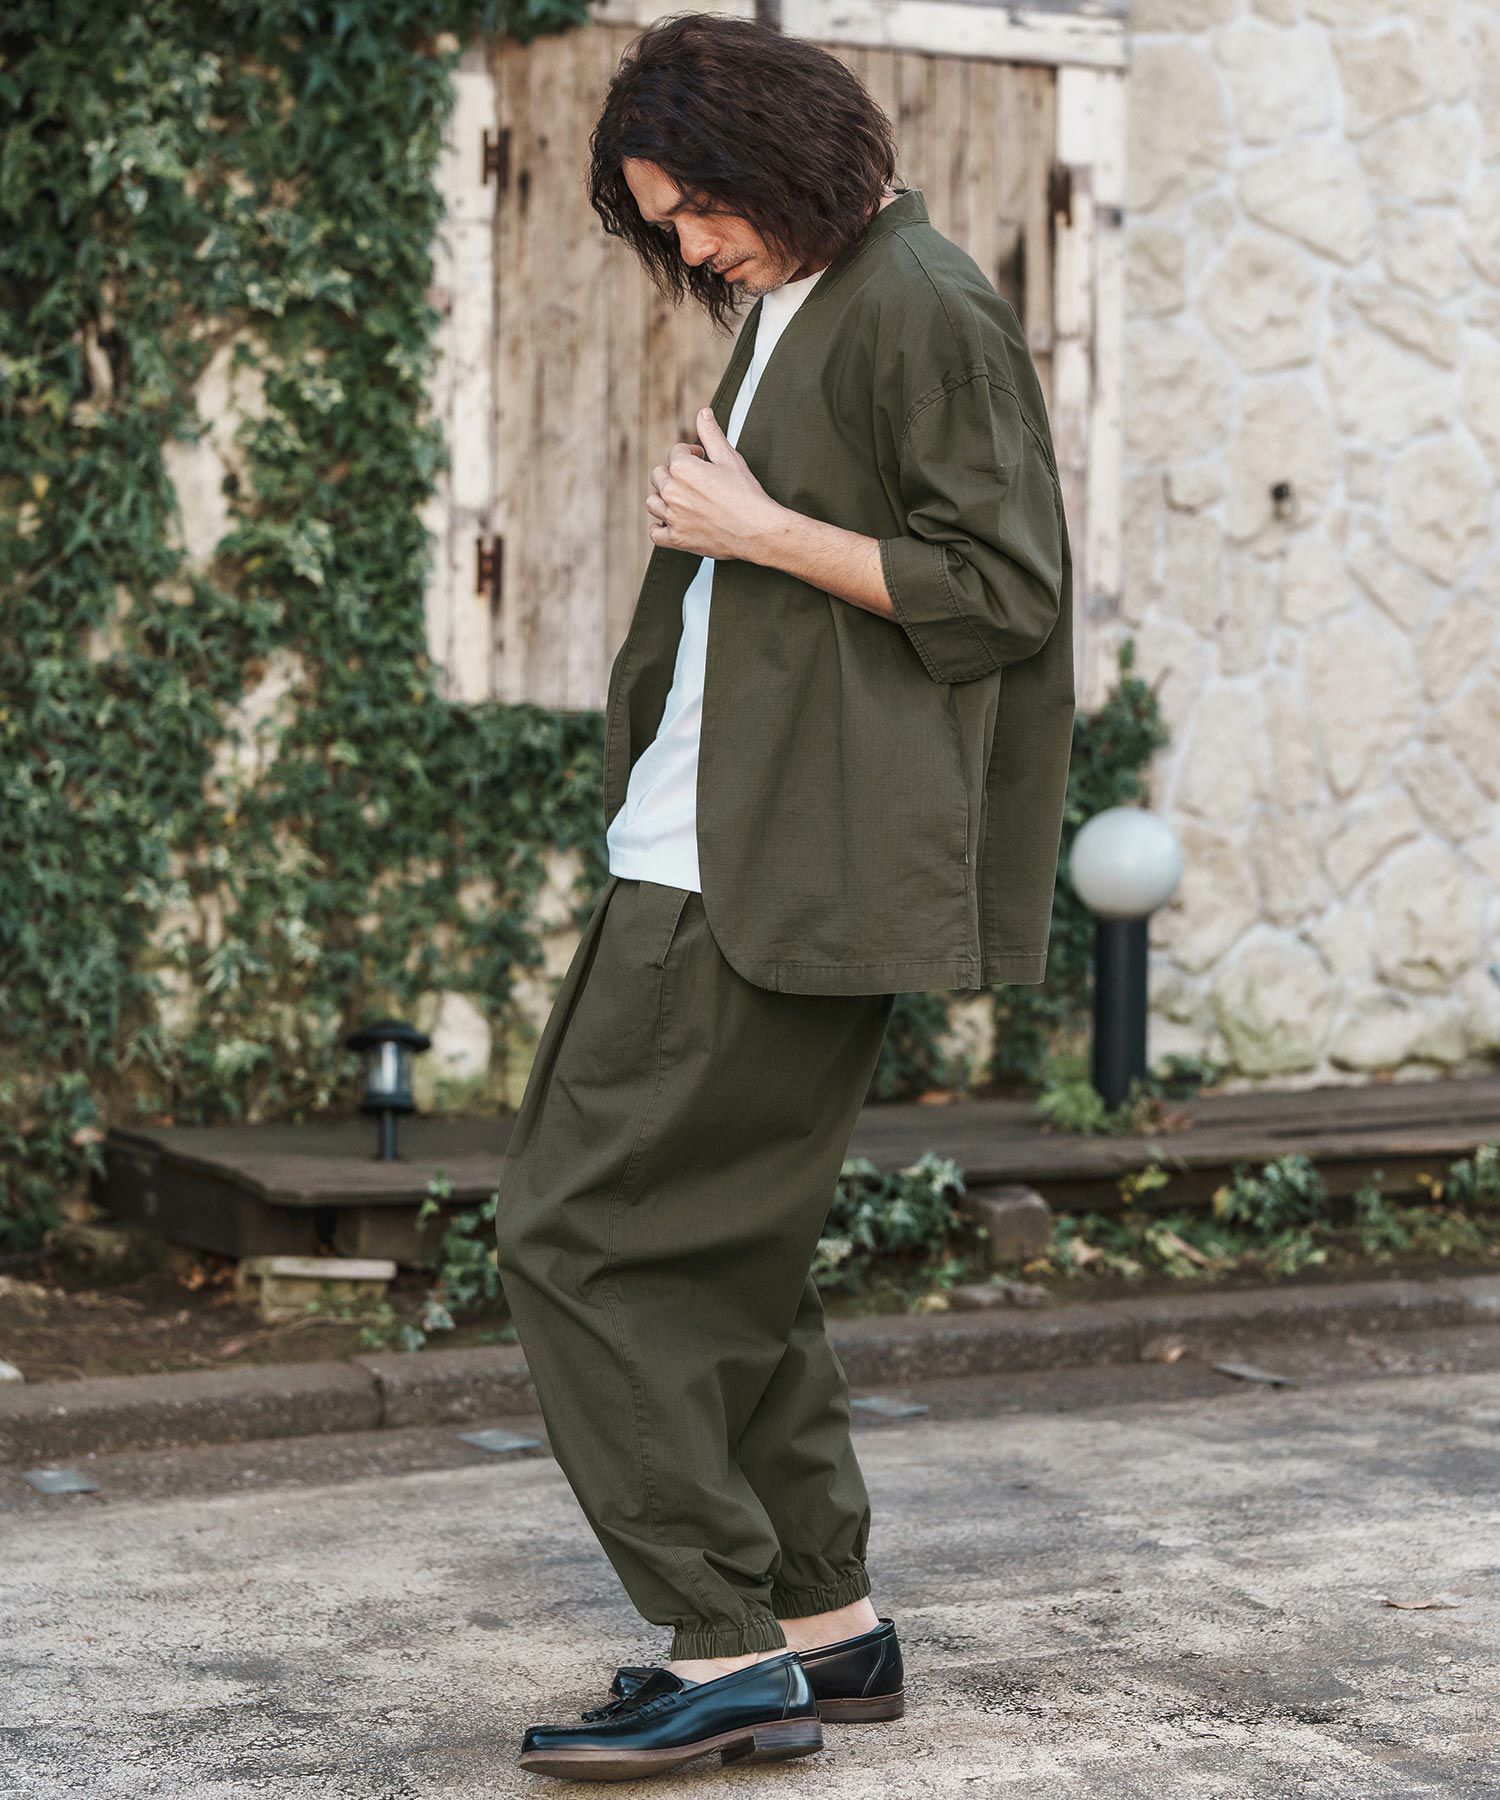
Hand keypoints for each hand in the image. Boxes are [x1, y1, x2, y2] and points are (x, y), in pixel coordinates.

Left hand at [645, 406, 783, 559]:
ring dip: (664, 498)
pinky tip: (672, 522)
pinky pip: (655, 533)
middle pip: (659, 476)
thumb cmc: (746, 494)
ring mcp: (672, 517)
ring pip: (653, 502)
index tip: (704, 461)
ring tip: (683, 500)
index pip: (675, 453)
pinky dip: (660, 527)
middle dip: (674, 474)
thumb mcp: (729, 458)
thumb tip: (703, 413)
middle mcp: (672, 492)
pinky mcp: (677, 540)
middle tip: (695, 481)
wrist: (758, 530)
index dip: (691, 454)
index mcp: (683, 469)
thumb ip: (711, 434)